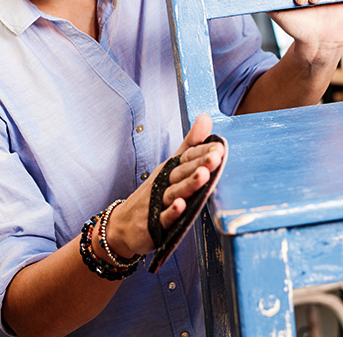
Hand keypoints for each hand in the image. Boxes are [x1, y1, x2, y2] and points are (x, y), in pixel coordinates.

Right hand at [103, 114, 224, 256]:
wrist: (122, 226)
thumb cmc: (152, 195)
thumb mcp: (170, 166)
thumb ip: (190, 145)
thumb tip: (206, 117)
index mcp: (169, 170)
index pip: (186, 158)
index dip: (202, 152)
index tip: (219, 146)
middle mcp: (163, 184)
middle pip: (182, 173)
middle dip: (199, 164)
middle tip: (216, 155)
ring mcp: (157, 204)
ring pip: (175, 193)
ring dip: (189, 184)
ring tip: (203, 175)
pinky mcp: (153, 225)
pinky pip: (163, 218)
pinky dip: (172, 212)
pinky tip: (181, 205)